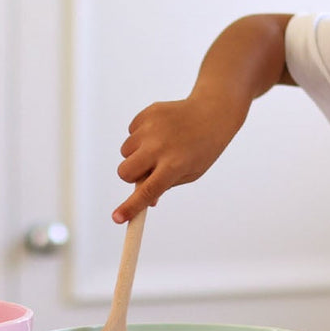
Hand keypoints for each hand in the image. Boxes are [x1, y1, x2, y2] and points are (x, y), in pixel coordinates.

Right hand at [113, 92, 243, 221]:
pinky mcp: (148, 113)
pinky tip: (159, 131)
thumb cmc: (203, 148)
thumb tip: (146, 200)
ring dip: (136, 154)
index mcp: (174, 165)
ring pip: (125, 151)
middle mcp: (160, 146)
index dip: (131, 207)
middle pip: (125, 172)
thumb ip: (166, 185)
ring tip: (159, 146)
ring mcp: (152, 128)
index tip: (117, 218)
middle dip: (130, 176)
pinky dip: (140, 136)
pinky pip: (131, 132)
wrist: (212, 112)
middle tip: (145, 172)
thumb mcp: (190, 172)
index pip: (147, 191)